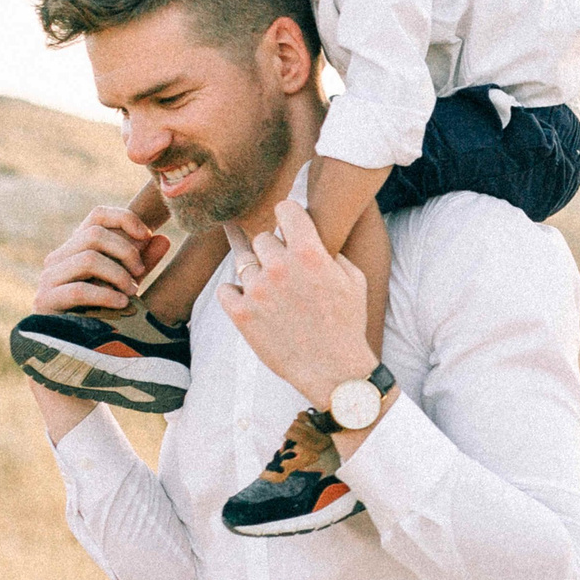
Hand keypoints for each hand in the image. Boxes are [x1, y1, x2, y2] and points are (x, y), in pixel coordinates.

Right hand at [35, 206, 169, 314]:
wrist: (73, 348)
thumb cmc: (101, 312)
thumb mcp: (125, 284)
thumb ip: (141, 263)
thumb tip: (162, 238)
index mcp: (76, 248)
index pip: (97, 215)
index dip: (124, 218)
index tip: (147, 235)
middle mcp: (58, 257)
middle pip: (94, 234)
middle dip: (126, 251)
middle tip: (140, 273)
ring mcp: (49, 278)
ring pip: (87, 259)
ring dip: (118, 274)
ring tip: (133, 292)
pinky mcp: (46, 301)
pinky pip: (78, 290)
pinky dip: (106, 295)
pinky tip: (122, 304)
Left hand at [217, 199, 374, 410]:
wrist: (334, 371)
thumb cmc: (347, 324)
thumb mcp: (354, 280)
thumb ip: (330, 251)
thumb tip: (310, 234)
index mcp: (310, 253)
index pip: (285, 209)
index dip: (288, 216)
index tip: (289, 226)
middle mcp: (280, 266)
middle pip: (263, 238)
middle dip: (274, 251)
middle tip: (287, 273)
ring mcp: (257, 290)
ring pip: (244, 262)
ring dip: (257, 273)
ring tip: (273, 294)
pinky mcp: (241, 314)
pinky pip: (225, 289)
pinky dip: (236, 295)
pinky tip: (253, 304)